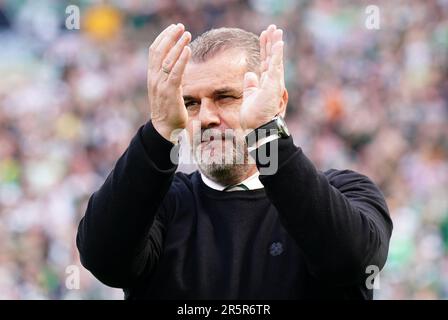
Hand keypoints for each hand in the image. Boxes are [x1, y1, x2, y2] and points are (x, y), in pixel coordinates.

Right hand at [148, 23, 191, 140]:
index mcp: (152, 76)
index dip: (163, 37)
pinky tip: (188, 50)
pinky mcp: (170, 92)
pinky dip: (182, 60)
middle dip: (170, 37)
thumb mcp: (167, 88)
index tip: (173, 28)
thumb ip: (170, 75)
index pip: (154, 51)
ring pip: (168, 59)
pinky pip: (175, 72)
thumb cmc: (168, 108)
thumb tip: (178, 63)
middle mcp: (154, 78)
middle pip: (160, 51)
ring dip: (178, 45)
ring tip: (187, 34)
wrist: (164, 128)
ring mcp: (160, 85)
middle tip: (180, 27)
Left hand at [240, 25, 285, 130]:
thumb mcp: (250, 96)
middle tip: (272, 27)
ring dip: (276, 44)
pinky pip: (276, 66)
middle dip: (271, 42)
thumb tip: (249, 74)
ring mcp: (274, 82)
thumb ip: (251, 85)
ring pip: (276, 59)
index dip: (264, 47)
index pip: (265, 61)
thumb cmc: (254, 116)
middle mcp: (272, 81)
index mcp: (266, 82)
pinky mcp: (274, 85)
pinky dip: (278, 54)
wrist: (257, 127)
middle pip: (271, 57)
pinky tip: (279, 43)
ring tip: (276, 30)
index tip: (263, 35)